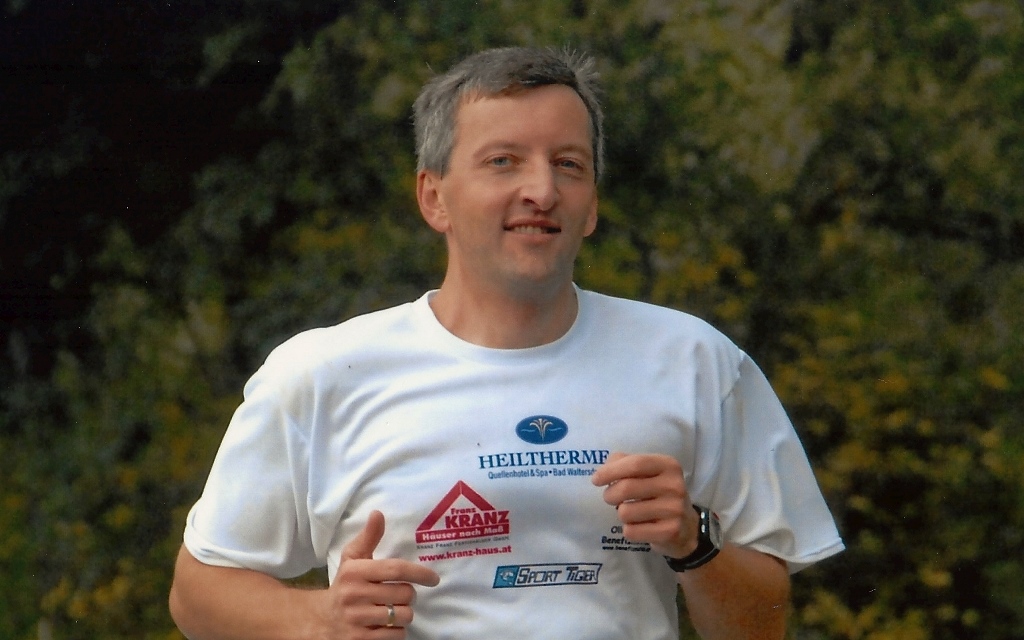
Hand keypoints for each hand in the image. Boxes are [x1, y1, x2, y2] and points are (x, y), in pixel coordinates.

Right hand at [316, 510, 439, 638]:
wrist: (321, 620)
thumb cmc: (345, 584)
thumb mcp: (352, 559)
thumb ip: (369, 537)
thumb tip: (378, 513)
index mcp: (354, 572)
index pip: (396, 569)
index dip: (420, 573)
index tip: (434, 579)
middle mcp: (354, 595)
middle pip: (405, 594)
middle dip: (409, 595)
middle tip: (401, 595)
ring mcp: (357, 620)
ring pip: (403, 616)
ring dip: (404, 614)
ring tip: (393, 610)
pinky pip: (396, 636)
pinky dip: (397, 632)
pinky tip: (386, 626)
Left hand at [591, 452, 700, 558]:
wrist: (687, 528)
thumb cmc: (659, 494)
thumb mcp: (649, 473)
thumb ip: (626, 463)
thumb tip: (605, 468)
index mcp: (668, 466)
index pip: (635, 464)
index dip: (611, 471)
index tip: (596, 480)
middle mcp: (674, 486)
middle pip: (626, 488)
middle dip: (610, 495)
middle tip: (610, 498)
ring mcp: (674, 510)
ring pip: (625, 512)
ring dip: (621, 514)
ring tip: (632, 513)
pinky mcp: (670, 531)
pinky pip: (631, 532)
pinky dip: (629, 530)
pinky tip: (641, 527)